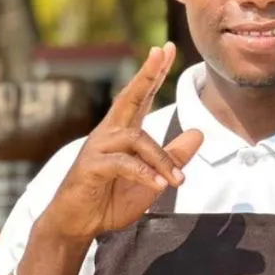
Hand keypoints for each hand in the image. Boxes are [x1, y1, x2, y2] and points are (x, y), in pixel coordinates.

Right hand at [38, 43, 203, 245]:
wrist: (75, 226)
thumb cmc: (110, 199)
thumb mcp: (152, 179)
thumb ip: (173, 156)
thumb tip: (199, 133)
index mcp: (124, 131)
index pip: (141, 96)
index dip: (154, 72)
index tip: (166, 48)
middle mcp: (110, 133)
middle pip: (129, 97)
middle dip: (146, 74)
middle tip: (160, 52)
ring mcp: (98, 148)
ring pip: (136, 139)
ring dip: (161, 159)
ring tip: (178, 181)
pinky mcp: (90, 167)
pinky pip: (123, 163)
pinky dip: (144, 173)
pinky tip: (159, 186)